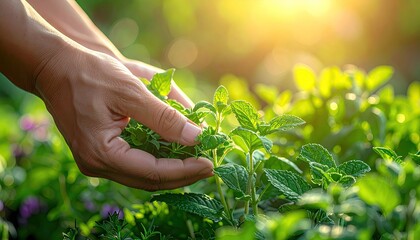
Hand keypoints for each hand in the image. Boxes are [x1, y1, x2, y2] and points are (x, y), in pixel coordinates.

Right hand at [34, 44, 212, 190]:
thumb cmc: (91, 74)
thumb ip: (164, 117)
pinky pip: (134, 166)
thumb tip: (196, 137)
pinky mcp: (98, 154)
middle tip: (209, 166)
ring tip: (196, 162)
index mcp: (101, 153)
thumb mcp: (131, 91)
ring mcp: (95, 162)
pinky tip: (175, 155)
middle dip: (182, 175)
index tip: (210, 162)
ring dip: (171, 171)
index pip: (153, 172)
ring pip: (142, 177)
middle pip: (149, 181)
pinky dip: (157, 162)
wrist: (56, 68)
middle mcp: (96, 164)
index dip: (185, 169)